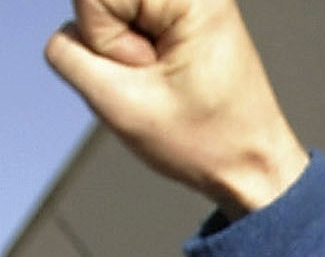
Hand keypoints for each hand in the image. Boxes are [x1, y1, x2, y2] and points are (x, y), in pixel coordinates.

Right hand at [45, 0, 307, 214]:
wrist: (256, 170)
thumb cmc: (206, 144)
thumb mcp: (117, 102)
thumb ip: (67, 52)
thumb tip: (68, 28)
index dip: (106, 40)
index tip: (149, 71)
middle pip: (97, 0)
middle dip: (113, 43)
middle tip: (158, 79)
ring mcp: (189, 5)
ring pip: (106, 12)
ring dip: (123, 52)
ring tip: (166, 81)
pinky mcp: (182, 19)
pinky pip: (123, 24)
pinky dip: (133, 54)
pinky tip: (167, 78)